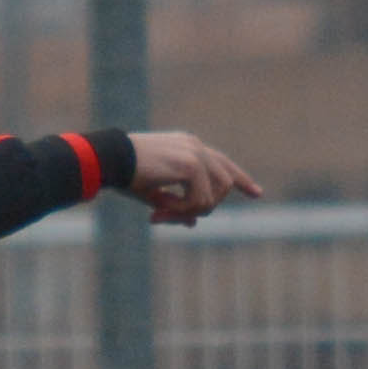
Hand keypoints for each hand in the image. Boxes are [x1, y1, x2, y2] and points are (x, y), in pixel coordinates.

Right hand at [124, 129, 260, 223]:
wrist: (109, 161)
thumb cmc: (124, 175)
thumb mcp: (155, 194)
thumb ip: (177, 205)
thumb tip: (195, 223)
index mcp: (188, 146)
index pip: (223, 163)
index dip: (242, 179)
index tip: (257, 193)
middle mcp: (195, 146)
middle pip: (224, 183)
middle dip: (204, 207)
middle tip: (166, 216)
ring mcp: (195, 153)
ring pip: (215, 194)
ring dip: (191, 210)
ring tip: (162, 212)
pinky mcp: (191, 165)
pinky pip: (200, 200)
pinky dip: (181, 211)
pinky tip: (159, 207)